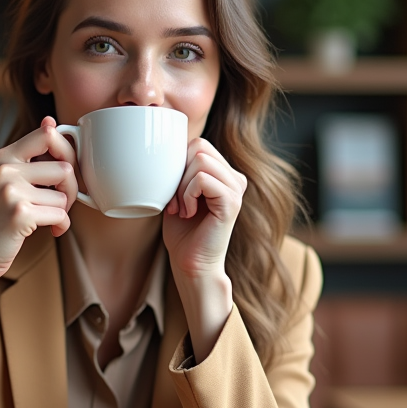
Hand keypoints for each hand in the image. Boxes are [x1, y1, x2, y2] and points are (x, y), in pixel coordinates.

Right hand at [0, 116, 78, 285]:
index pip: (47, 134)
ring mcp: (10, 191)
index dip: (66, 152)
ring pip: (64, 195)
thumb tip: (50, 121)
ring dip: (63, 211)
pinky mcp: (19, 214)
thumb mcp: (5, 181)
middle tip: (60, 203)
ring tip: (48, 219)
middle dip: (71, 189)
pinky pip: (60, 215)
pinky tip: (50, 231)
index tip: (63, 172)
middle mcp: (5, 169)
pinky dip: (61, 226)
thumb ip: (28, 156)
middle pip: (65, 167)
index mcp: (2, 157)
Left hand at [161, 138, 246, 280]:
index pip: (198, 144)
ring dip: (182, 187)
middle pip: (199, 147)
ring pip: (200, 160)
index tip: (172, 193)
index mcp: (224, 173)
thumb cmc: (182, 231)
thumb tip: (170, 147)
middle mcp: (234, 178)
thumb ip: (180, 168)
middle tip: (176, 202)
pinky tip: (188, 213)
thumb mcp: (178, 192)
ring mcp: (236, 189)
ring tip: (182, 209)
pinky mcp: (232, 201)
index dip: (177, 164)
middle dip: (178, 173)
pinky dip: (187, 195)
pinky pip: (203, 179)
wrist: (190, 263)